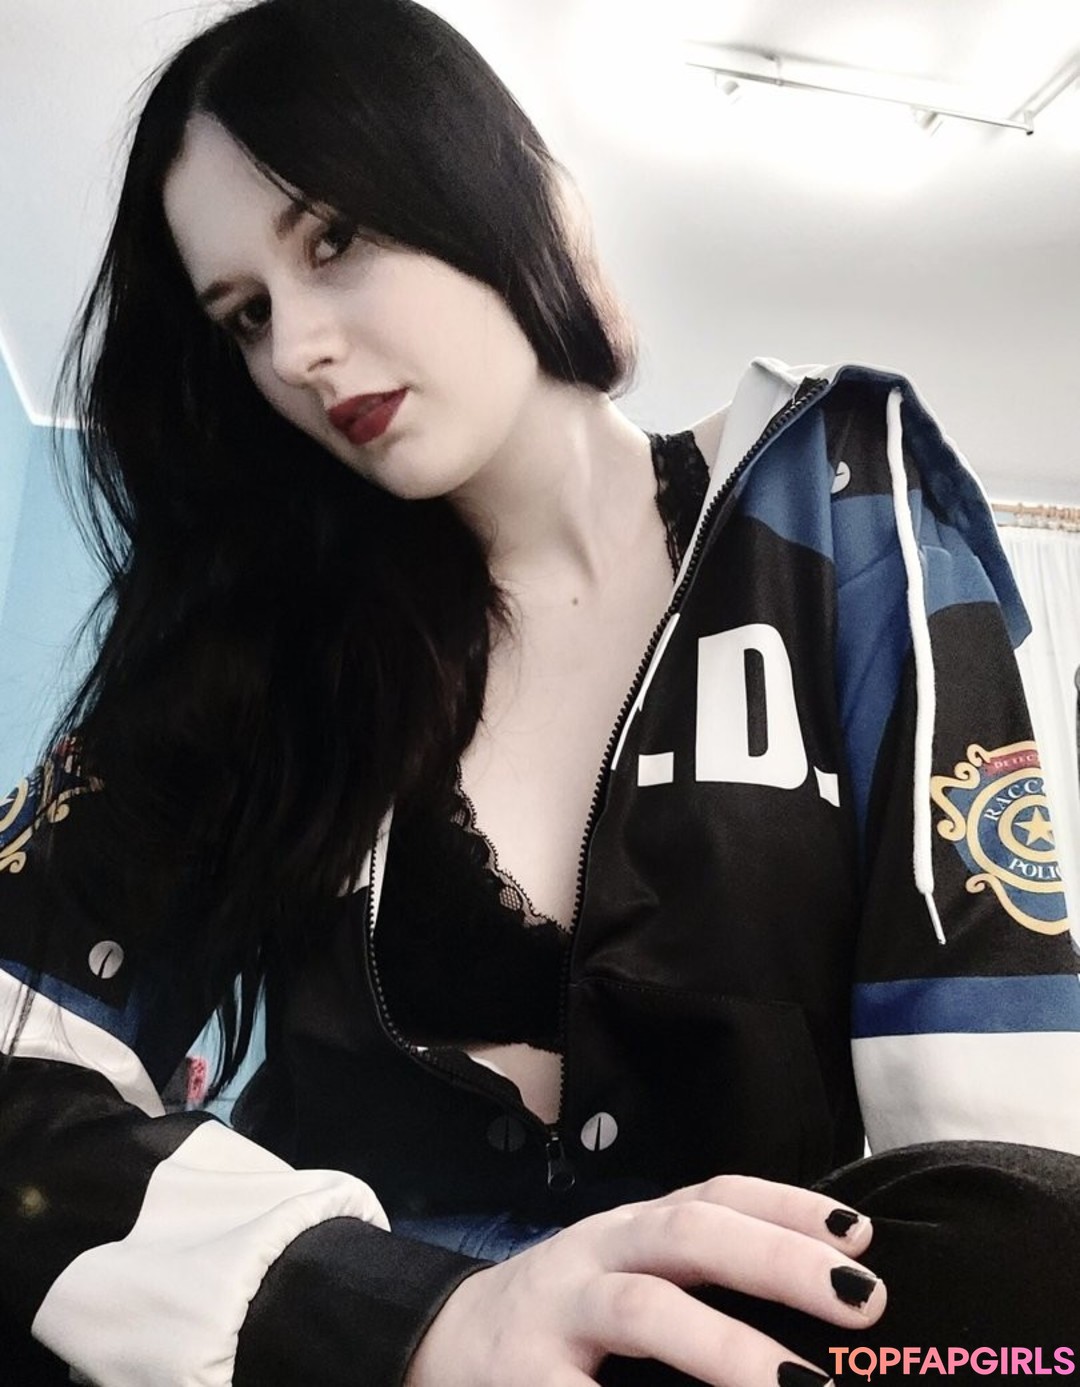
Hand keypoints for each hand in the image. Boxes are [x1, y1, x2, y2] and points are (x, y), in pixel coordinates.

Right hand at [403, 1175, 884, 1386]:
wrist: (440, 1342)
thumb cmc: (564, 1314)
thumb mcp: (623, 1272)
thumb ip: (695, 1277)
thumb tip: (819, 1294)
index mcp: (628, 1229)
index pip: (713, 1195)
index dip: (786, 1206)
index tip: (860, 1233)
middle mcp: (596, 1255)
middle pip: (687, 1234)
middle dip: (776, 1259)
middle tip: (862, 1300)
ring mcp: (556, 1315)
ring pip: (644, 1311)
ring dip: (727, 1346)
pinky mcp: (523, 1381)